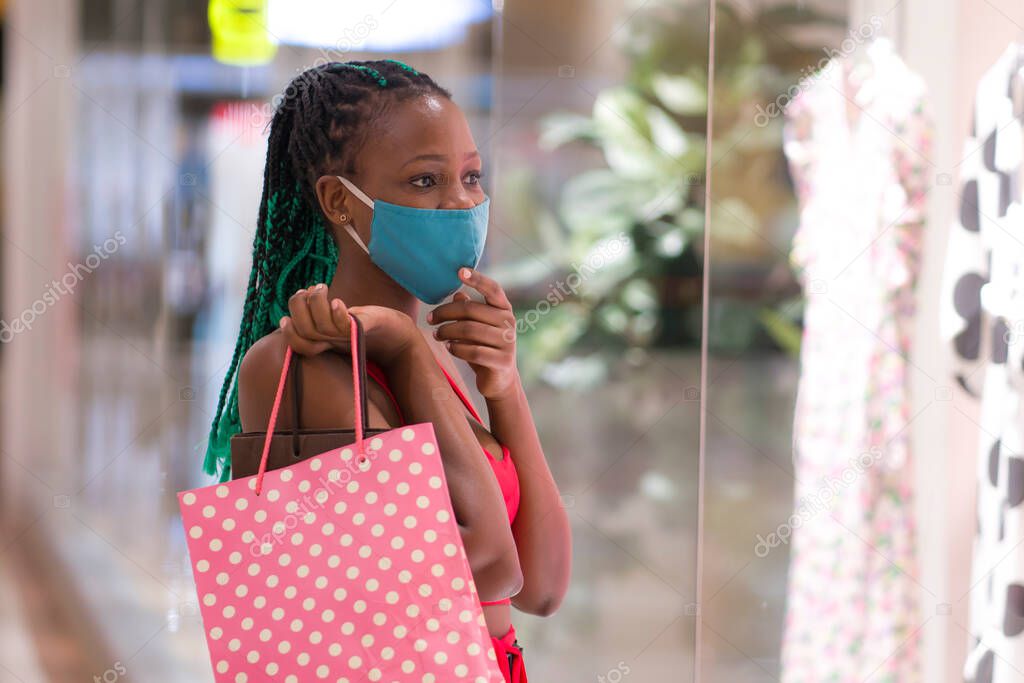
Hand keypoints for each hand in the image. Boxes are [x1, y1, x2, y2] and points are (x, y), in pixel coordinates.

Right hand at [279, 284, 418, 365]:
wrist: (399, 336)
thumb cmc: (370, 326)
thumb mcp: (343, 319)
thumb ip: (323, 314)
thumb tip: (303, 296)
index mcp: (326, 341)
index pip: (298, 342)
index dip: (288, 331)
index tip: (286, 316)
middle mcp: (335, 342)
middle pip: (305, 331)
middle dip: (298, 307)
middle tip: (307, 290)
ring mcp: (348, 337)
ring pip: (321, 327)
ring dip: (316, 303)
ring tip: (322, 287)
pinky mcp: (364, 330)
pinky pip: (346, 327)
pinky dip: (337, 314)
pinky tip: (337, 302)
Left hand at [428, 268, 519, 399]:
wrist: (500, 380)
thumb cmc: (485, 347)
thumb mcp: (478, 327)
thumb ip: (470, 311)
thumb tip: (456, 295)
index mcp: (504, 310)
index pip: (493, 289)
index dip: (477, 279)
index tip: (459, 271)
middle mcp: (509, 323)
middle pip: (471, 310)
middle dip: (445, 313)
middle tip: (430, 318)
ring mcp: (507, 342)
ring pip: (469, 330)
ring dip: (447, 332)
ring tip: (437, 335)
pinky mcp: (502, 361)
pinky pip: (473, 351)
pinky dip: (456, 348)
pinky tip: (449, 348)